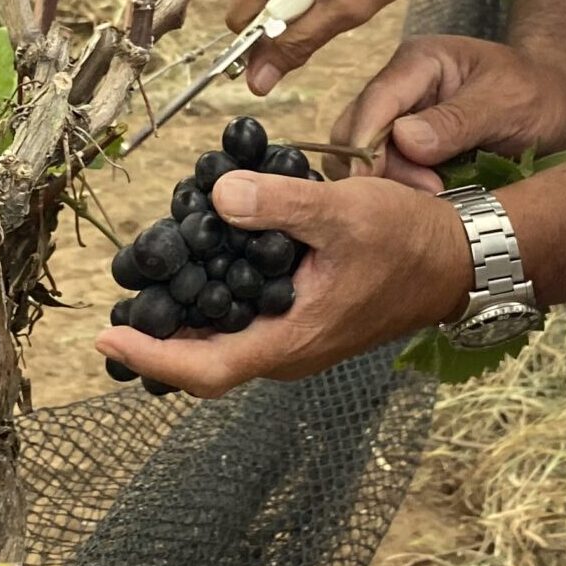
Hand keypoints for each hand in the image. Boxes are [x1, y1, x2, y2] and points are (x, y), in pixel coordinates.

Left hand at [94, 172, 472, 397]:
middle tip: (117, 300)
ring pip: (225, 338)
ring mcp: (297, 338)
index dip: (151, 357)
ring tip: (148, 279)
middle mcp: (288, 350)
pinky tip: (202, 258)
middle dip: (157, 336)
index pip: (204, 370)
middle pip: (204, 360)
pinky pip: (246, 319)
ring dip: (186, 314)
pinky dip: (216, 297)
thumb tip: (218, 196)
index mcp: (291, 339)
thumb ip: (280, 205)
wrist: (459, 258)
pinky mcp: (304, 319)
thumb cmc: (408, 239)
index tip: (107, 335)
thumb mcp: (343, 211)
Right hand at [327, 37, 565, 188]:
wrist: (555, 106)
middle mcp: (399, 87)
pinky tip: (431, 199)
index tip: (372, 185)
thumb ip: (458, 120)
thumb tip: (405, 140)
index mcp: (418, 62)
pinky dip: (400, 189)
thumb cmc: (536, 93)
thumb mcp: (507, 101)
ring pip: (363, 154)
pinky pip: (385, 170)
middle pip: (357, 130)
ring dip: (391, 182)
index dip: (367, 143)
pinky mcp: (406, 146)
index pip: (377, 101)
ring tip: (437, 196)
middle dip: (380, 167)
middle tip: (428, 193)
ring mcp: (400, 117)